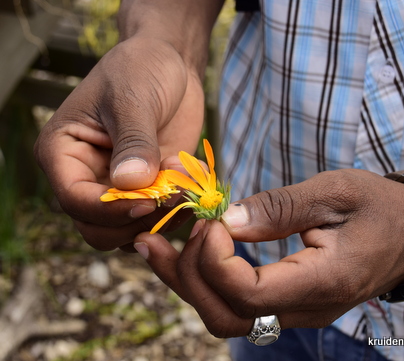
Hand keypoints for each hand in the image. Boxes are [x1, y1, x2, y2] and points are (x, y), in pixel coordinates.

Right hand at [34, 35, 203, 250]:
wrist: (169, 65)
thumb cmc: (141, 69)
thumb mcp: (133, 98)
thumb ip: (133, 142)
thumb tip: (130, 183)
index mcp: (63, 153)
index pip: (74, 199)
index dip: (110, 209)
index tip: (149, 200)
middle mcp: (85, 176)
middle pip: (98, 228)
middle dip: (137, 220)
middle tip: (173, 194)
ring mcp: (117, 187)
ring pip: (128, 231)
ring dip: (161, 218)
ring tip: (186, 182)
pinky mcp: (147, 189)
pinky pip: (156, 219)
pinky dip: (176, 211)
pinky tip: (191, 183)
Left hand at [134, 169, 403, 336]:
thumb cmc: (381, 207)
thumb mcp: (334, 193)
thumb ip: (280, 208)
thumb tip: (227, 221)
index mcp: (323, 282)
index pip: (248, 293)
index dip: (215, 259)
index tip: (212, 221)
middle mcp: (307, 309)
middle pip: (225, 317)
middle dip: (185, 278)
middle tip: (158, 239)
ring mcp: (298, 311)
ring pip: (226, 317)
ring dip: (188, 283)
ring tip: (158, 247)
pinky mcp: (291, 302)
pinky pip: (238, 305)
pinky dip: (206, 281)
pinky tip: (190, 253)